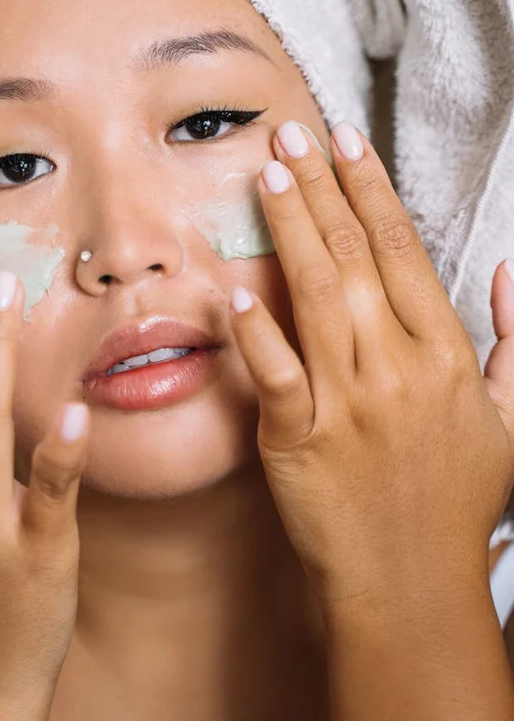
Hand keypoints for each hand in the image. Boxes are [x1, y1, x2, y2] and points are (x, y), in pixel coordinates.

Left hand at [229, 119, 513, 608]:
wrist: (411, 585)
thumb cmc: (457, 502)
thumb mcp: (511, 421)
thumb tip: (504, 273)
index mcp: (445, 356)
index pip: (403, 251)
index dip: (371, 190)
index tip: (346, 142)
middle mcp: (397, 369)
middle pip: (354, 257)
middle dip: (320, 188)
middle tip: (290, 135)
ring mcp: (346, 403)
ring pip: (315, 296)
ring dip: (289, 229)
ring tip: (265, 175)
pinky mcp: (297, 440)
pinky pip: (274, 373)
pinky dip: (255, 330)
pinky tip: (235, 287)